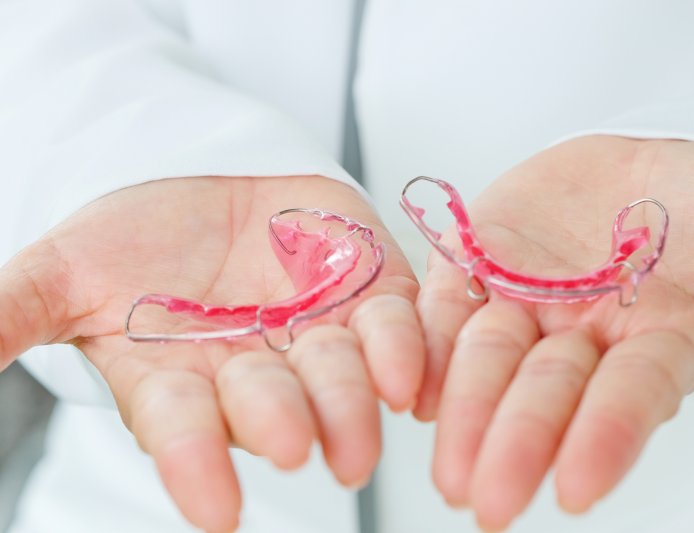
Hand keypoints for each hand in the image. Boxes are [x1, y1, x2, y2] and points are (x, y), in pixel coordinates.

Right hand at [0, 176, 423, 532]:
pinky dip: (407, 349)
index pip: (184, 430)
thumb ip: (14, 313)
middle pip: (273, 405)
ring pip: (340, 374)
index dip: (196, 466)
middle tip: (296, 447)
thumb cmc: (134, 237)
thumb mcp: (64, 270)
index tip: (216, 513)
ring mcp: (317, 333)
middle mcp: (254, 370)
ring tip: (365, 429)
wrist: (208, 183)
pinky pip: (395, 325)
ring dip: (352, 401)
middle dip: (283, 423)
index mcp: (182, 379)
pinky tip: (411, 379)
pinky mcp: (369, 292)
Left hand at [415, 136, 693, 529]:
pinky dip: (425, 346)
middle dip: (518, 444)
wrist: (643, 163)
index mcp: (654, 342)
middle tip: (486, 506)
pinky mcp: (476, 264)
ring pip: (487, 360)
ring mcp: (524, 302)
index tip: (575, 492)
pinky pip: (444, 308)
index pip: (629, 397)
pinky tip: (410, 392)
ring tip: (446, 468)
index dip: (606, 439)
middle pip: (545, 392)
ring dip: (465, 411)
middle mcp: (582, 337)